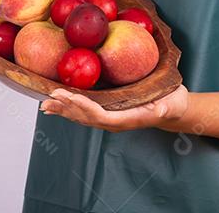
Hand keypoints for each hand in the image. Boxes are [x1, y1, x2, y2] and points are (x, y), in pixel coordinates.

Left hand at [39, 84, 188, 132]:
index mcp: (127, 119)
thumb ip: (166, 107)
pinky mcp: (108, 113)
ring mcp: (110, 119)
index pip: (101, 116)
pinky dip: (69, 109)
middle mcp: (114, 122)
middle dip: (68, 107)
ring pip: (82, 117)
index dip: (84, 107)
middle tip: (51, 96)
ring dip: (63, 110)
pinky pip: (85, 113)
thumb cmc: (173, 103)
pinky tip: (57, 105)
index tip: (70, 96)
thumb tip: (162, 109)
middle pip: (86, 118)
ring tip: (46, 104)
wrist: (173, 110)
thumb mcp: (172, 103)